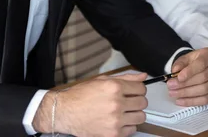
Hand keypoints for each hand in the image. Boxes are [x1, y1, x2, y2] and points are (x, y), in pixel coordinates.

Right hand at [33, 72, 147, 136]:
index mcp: (114, 87)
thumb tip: (142, 76)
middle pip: (143, 103)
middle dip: (137, 101)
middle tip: (128, 101)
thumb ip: (126, 77)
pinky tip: (118, 121)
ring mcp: (115, 120)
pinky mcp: (113, 134)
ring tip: (124, 112)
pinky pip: (132, 130)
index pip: (142, 88)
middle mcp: (116, 103)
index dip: (138, 89)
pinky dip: (127, 126)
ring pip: (141, 117)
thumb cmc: (81, 96)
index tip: (133, 91)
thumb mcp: (102, 80)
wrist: (65, 112)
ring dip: (134, 114)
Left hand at [166, 48, 207, 105]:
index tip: (178, 77)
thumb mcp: (187, 58)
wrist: (207, 67)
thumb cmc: (196, 62)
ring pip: (204, 90)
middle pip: (203, 78)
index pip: (201, 63)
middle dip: (184, 84)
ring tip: (173, 93)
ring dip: (187, 94)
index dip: (190, 71)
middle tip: (171, 86)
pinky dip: (193, 102)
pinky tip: (182, 101)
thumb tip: (175, 71)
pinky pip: (207, 100)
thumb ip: (180, 63)